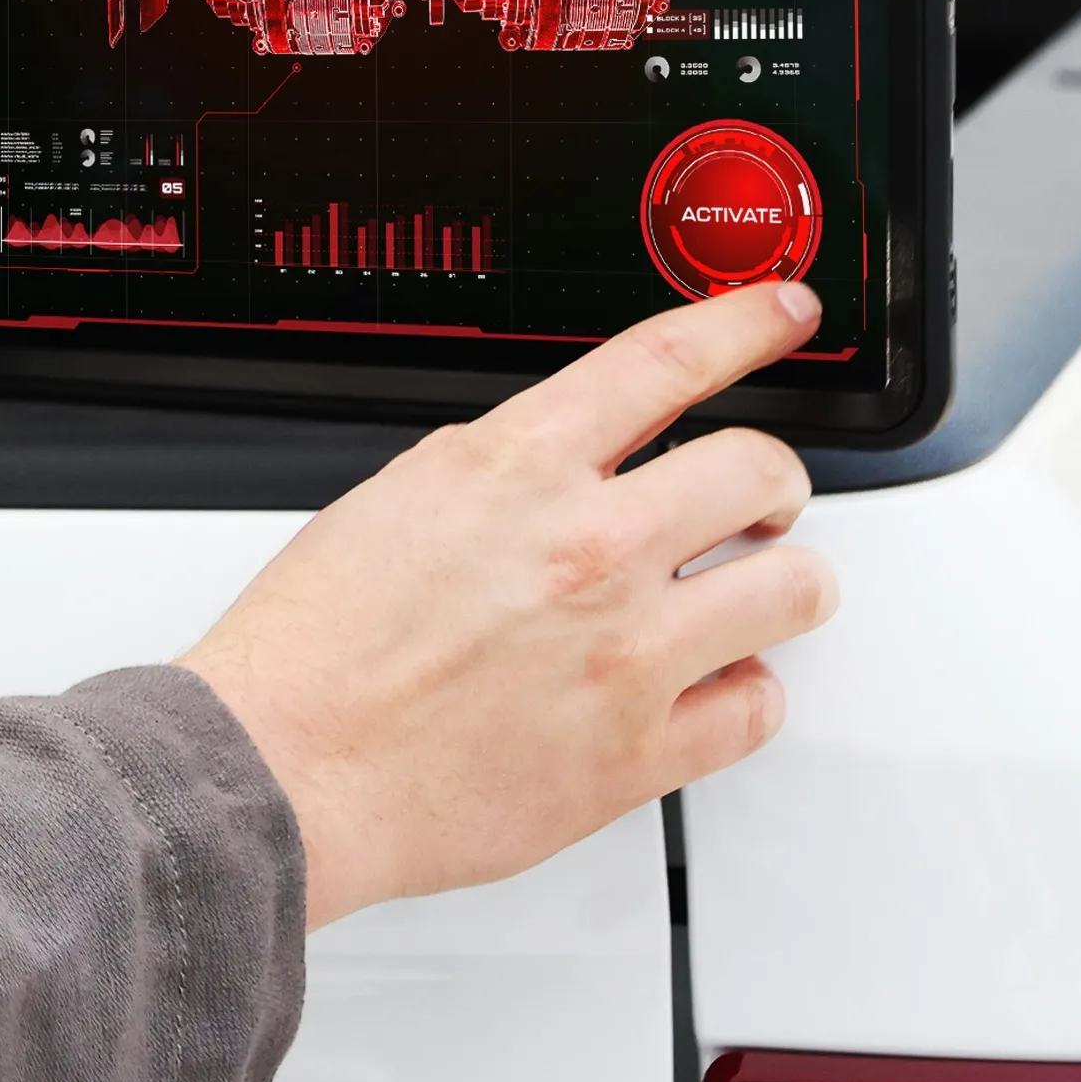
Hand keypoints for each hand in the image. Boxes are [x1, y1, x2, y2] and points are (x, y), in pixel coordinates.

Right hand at [179, 282, 838, 927]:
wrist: (285, 767)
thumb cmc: (314, 648)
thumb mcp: (397, 500)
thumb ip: (502, 472)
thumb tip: (570, 464)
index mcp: (517, 469)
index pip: (667, 360)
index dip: (745, 323)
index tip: (781, 314)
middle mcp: (588, 549)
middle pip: (760, 467)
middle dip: (774, 480)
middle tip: (760, 501)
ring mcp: (626, 653)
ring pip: (795, 588)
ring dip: (782, 583)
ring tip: (751, 595)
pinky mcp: (640, 754)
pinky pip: (759, 707)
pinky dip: (744, 693)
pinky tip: (708, 685)